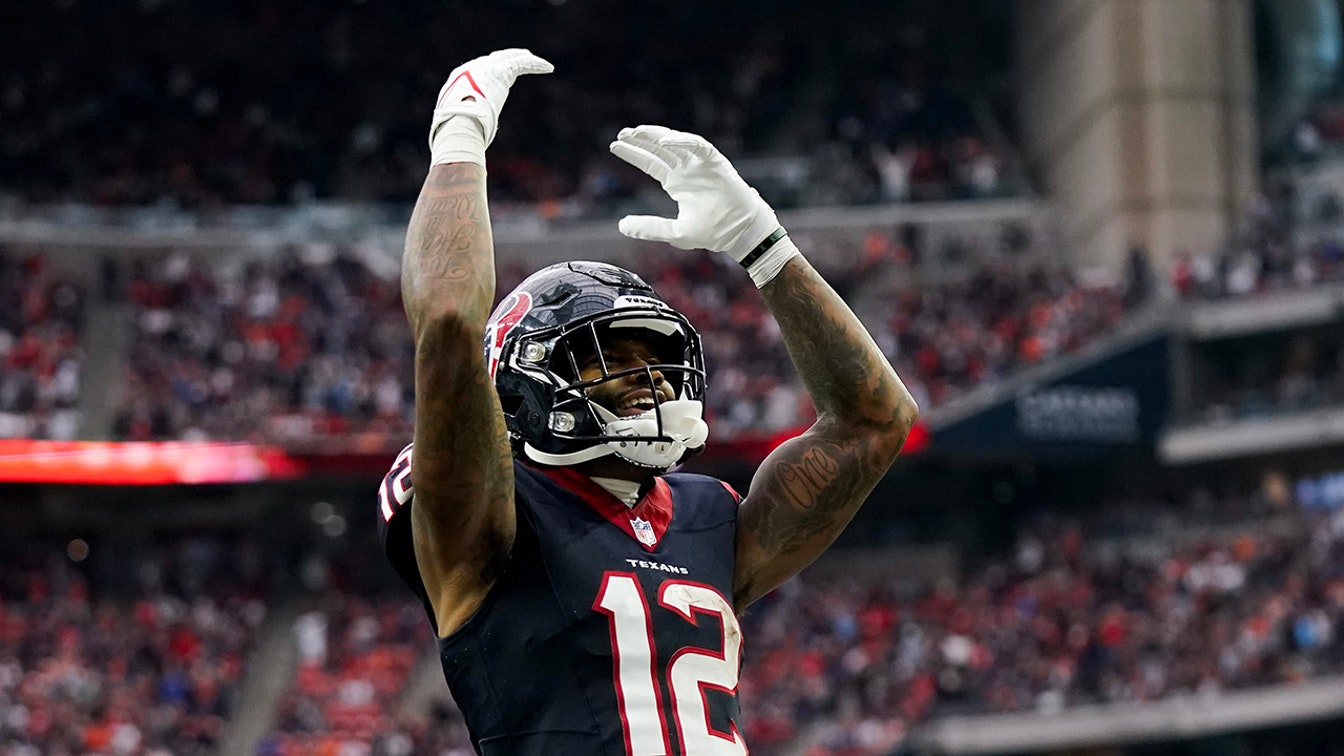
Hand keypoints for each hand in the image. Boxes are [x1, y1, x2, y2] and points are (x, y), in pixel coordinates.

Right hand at [429, 49, 552, 164]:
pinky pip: (521, 63)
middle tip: (516, 60)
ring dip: (521, 57)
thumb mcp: (460, 128)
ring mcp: (484, 68)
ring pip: (507, 58)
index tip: (497, 76)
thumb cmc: (457, 130)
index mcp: (457, 81)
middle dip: (504, 60)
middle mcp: (470, 69)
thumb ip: (468, 128)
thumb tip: (471, 144)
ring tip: (533, 60)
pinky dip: (535, 65)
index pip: (474, 73)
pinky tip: (549, 68)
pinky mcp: (500, 71)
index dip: (487, 72)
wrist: (459, 122)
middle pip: (491, 60)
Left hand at [609, 125, 780, 261]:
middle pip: (659, 148)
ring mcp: (700, 164)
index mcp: (676, 183)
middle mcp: (686, 170)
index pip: (651, 162)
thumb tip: (621, 225)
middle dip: (640, 140)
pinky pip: (698, 145)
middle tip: (621, 133)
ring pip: (675, 142)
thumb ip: (649, 227)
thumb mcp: (675, 232)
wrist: (741, 233)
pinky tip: (665, 140)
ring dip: (657, 135)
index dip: (633, 154)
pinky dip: (682, 141)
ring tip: (637, 132)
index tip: (614, 146)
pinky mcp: (716, 162)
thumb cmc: (713, 232)